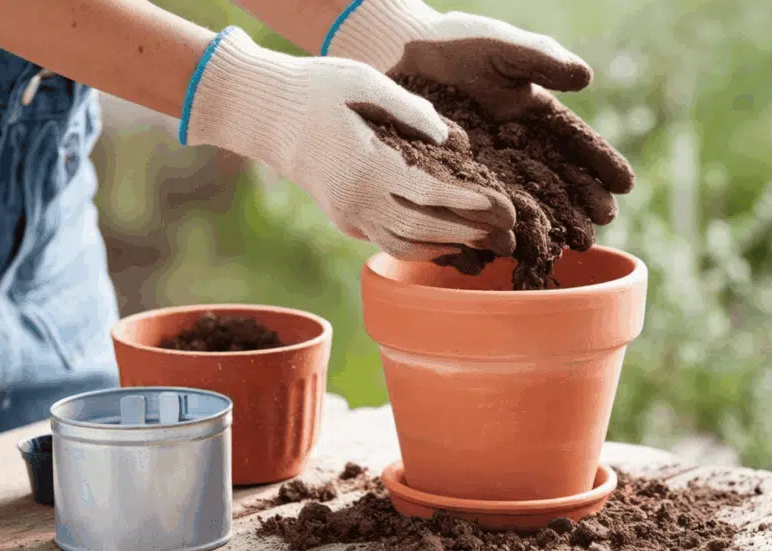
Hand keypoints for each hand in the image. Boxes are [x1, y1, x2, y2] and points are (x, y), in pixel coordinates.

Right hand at [180, 26, 515, 260]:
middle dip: (470, 232)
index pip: (430, 194)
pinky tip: (447, 240)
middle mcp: (358, 200)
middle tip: (507, 230)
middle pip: (425, 229)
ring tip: (484, 242)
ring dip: (448, 247)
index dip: (468, 203)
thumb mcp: (366, 82)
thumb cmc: (318, 88)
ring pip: (405, 246)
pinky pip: (387, 242)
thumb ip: (412, 110)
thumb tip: (454, 139)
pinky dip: (420, 247)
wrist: (264, 111)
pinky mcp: (343, 219)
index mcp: (367, 166)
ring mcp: (348, 215)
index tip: (499, 204)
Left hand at [321, 0, 634, 224]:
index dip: (600, 165)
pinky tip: (508, 250)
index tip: (624, 185)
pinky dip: (490, 234)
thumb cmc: (454, 46)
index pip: (575, 145)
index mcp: (535, 119)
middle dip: (578, 208)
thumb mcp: (500, 47)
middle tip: (597, 229)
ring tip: (565, 245)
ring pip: (522, 205)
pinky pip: (474, 215)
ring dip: (545, 228)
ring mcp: (485, 173)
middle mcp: (516, 152)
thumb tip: (586, 77)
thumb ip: (540, 61)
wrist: (398, 57)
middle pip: (554, 184)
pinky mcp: (452, 187)